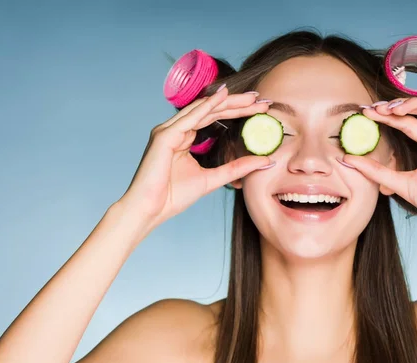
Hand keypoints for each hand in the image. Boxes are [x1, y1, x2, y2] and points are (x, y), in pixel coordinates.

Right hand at [119, 86, 272, 227]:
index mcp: (183, 137)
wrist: (150, 210)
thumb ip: (237, 168)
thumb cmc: (172, 196)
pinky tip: (224, 97)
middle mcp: (175, 129)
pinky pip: (190, 118)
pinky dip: (207, 106)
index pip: (214, 117)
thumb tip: (266, 161)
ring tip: (252, 97)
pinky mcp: (164, 136)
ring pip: (203, 109)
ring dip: (228, 102)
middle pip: (210, 110)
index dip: (237, 111)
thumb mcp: (212, 179)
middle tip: (262, 99)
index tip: (260, 109)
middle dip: (237, 103)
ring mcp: (168, 130)